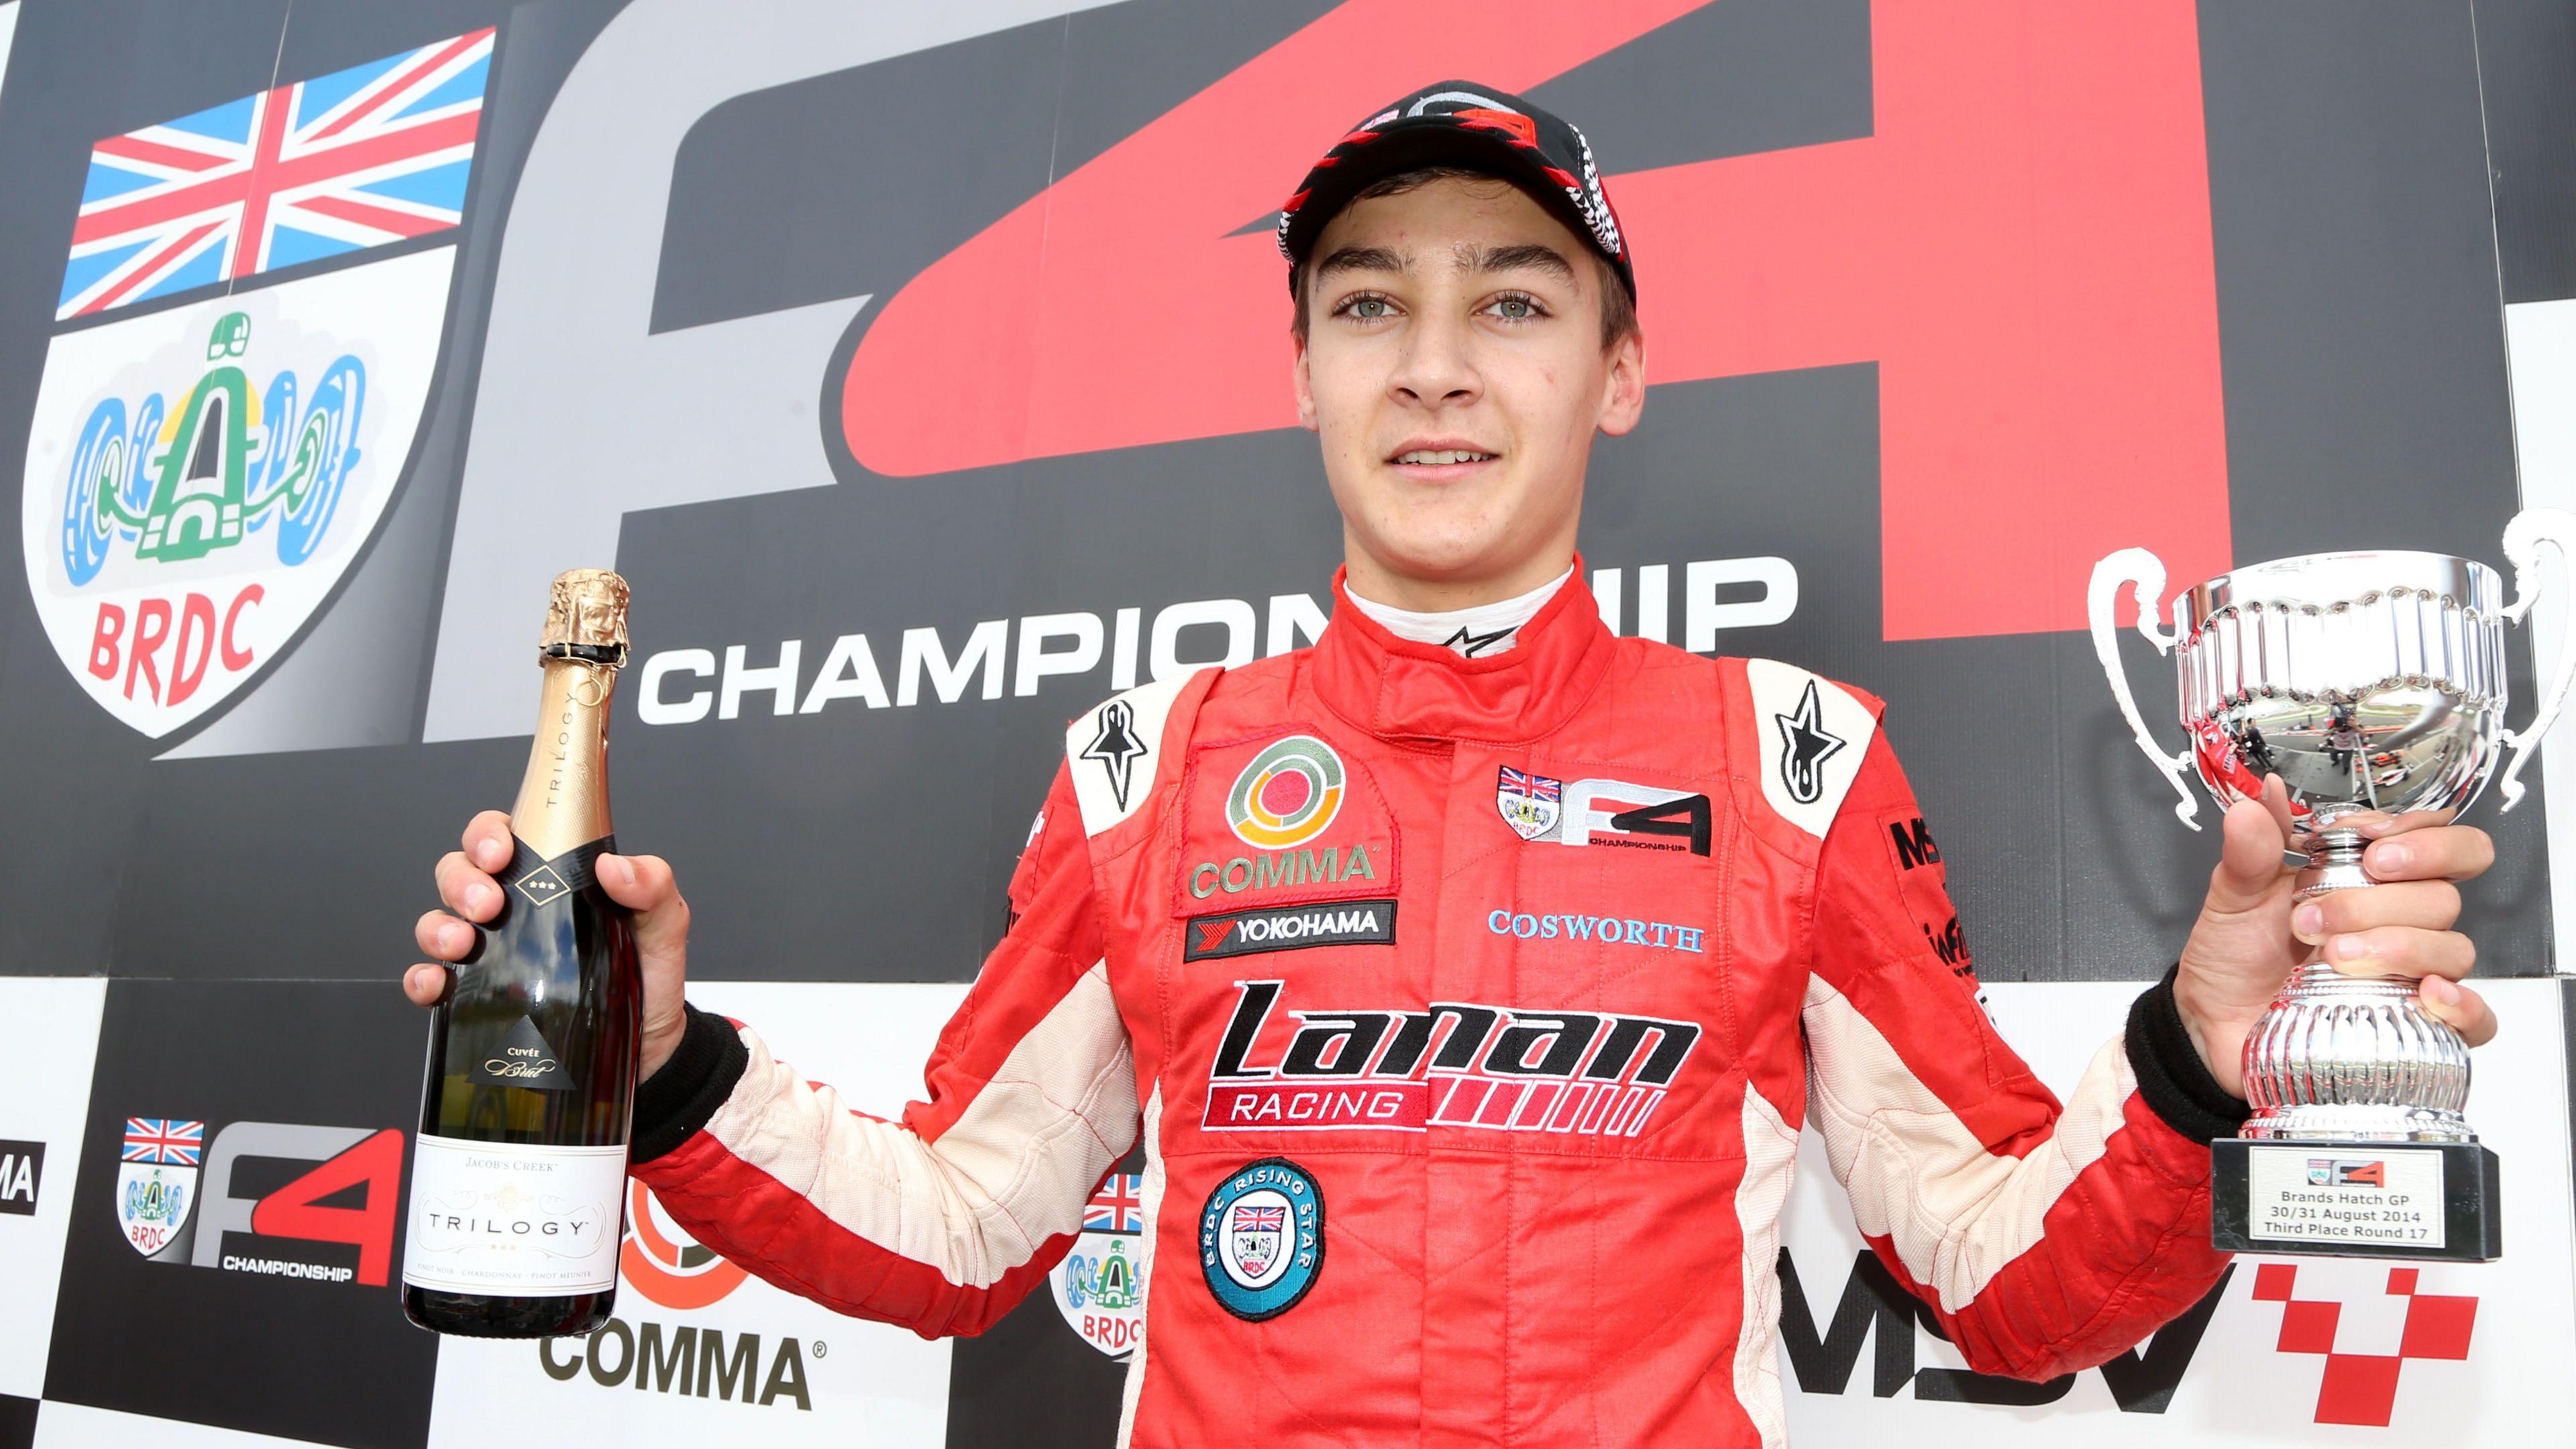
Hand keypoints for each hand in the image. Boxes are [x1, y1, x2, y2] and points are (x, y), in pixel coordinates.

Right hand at [405, 810, 694, 1079]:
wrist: (649, 1046)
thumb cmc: (648, 976)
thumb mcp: (663, 923)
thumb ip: (653, 886)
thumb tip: (616, 868)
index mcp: (549, 878)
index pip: (501, 837)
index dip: (488, 834)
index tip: (501, 852)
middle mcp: (513, 910)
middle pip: (459, 872)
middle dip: (462, 881)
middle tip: (489, 905)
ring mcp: (492, 953)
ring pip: (437, 921)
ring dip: (439, 928)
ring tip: (464, 944)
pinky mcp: (478, 999)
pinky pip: (432, 981)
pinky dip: (424, 979)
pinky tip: (437, 985)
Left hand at [2173, 778, 2497, 1097]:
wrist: (2212, 1022)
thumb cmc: (2234, 955)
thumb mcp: (2233, 896)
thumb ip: (2251, 848)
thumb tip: (2262, 794)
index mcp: (2371, 879)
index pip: (2442, 840)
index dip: (2418, 835)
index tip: (2366, 840)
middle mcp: (2401, 923)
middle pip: (2442, 896)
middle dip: (2380, 900)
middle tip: (2317, 915)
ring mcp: (2410, 975)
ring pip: (2453, 950)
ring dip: (2397, 946)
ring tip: (2332, 957)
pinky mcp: (2413, 1027)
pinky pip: (2475, 1020)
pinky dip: (2463, 1006)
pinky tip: (2427, 995)